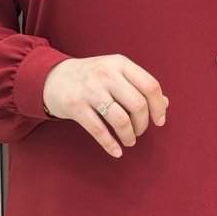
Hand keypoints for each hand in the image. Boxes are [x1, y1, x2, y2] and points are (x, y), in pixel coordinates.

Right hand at [42, 54, 168, 157]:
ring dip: (129, 136)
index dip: (158, 107)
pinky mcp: (75, 106)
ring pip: (120, 119)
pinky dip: (110, 145)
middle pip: (138, 105)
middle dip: (143, 124)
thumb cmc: (91, 77)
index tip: (159, 121)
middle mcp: (106, 74)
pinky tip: (116, 151)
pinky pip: (98, 130)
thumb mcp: (115, 72)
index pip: (150, 86)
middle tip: (139, 131)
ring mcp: (90, 90)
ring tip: (129, 141)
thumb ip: (139, 85)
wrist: (51, 77)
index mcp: (120, 64)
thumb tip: (164, 104)